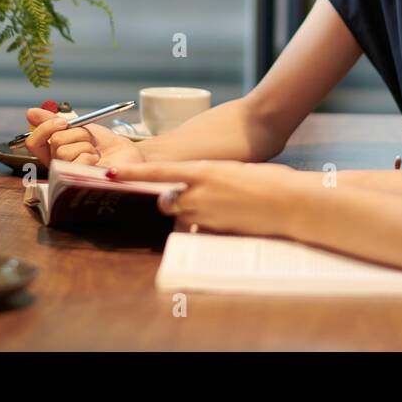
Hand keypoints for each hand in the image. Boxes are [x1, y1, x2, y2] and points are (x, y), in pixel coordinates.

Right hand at [23, 108, 128, 165]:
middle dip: (78, 134)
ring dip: (86, 145)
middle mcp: (56, 165)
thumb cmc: (104, 143)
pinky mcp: (78, 182)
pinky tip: (97, 162)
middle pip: (55, 141)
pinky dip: (90, 157)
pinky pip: (76, 162)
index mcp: (52, 152)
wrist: (126, 152)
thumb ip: (54, 120)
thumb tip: (31, 112)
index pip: (33, 142)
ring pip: (64, 151)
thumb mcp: (79, 126)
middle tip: (90, 140)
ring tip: (95, 152)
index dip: (44, 128)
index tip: (63, 121)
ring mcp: (66, 175)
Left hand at [109, 160, 306, 236]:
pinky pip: (198, 231)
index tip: (111, 175)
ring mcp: (207, 214)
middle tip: (183, 199)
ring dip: (186, 216)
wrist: (290, 202)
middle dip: (168, 201)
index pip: (159, 172)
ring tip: (213, 209)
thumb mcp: (237, 169)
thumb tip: (204, 183)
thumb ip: (214, 177)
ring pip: (180, 218)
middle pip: (166, 200)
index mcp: (205, 170)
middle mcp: (200, 192)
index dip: (133, 175)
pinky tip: (224, 221)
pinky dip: (203, 228)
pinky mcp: (216, 232)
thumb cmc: (271, 180)